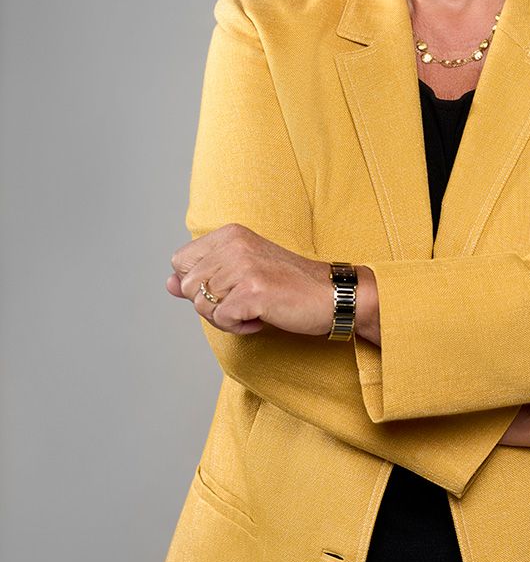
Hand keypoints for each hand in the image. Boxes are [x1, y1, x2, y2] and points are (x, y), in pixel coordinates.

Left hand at [167, 224, 333, 335]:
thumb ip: (204, 275)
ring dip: (227, 318)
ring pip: (202, 307)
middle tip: (244, 301)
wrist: (331, 294)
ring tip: (255, 308)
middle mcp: (234, 245)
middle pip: (186, 288)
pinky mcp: (253, 292)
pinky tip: (262, 317)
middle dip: (211, 305)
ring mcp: (243, 267)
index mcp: (229, 234)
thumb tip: (166, 283)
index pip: (180, 262)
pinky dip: (240, 327)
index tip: (230, 287)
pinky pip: (222, 320)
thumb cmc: (288, 285)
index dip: (199, 283)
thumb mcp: (242, 271)